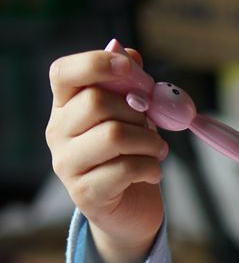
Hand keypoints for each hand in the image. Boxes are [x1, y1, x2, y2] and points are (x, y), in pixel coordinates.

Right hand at [46, 48, 167, 262]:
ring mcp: (67, 165)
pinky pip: (126, 168)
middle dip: (138, 111)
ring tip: (157, 150)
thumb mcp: (133, 115)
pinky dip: (151, 168)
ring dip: (149, 141)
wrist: (130, 210)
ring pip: (114, 135)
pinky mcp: (85, 194)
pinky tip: (152, 173)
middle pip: (97, 102)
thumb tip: (128, 52)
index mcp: (65, 106)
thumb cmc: (130, 154)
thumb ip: (130, 85)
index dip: (96, 63)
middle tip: (153, 125)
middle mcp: (57, 133)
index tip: (130, 67)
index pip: (64, 73)